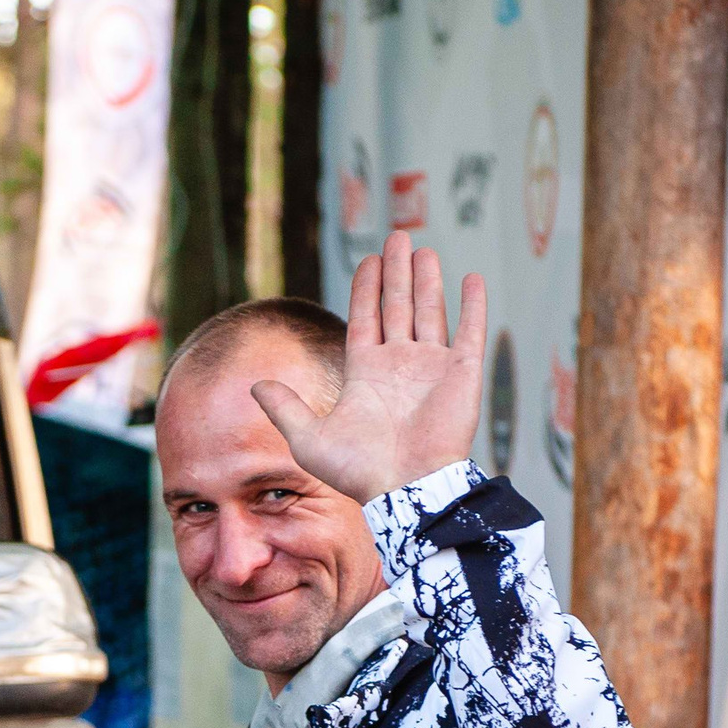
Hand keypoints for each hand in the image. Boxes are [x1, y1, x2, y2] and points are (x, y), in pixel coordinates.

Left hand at [252, 231, 485, 503]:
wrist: (406, 490)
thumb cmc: (360, 472)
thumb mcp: (309, 438)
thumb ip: (285, 408)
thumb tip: (254, 384)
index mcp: (367, 372)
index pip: (365, 318)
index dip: (366, 289)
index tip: (367, 259)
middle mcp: (400, 365)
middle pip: (397, 306)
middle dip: (396, 273)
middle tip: (397, 237)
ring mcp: (432, 367)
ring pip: (430, 312)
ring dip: (427, 280)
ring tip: (422, 249)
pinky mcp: (462, 375)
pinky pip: (470, 332)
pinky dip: (472, 305)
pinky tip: (471, 277)